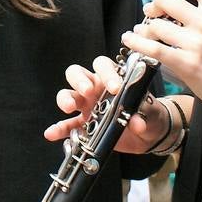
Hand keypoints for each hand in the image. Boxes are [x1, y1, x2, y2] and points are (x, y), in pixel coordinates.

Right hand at [42, 57, 169, 154]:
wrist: (149, 135)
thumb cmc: (148, 114)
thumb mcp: (149, 112)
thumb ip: (142, 115)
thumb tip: (137, 123)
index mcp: (112, 79)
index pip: (103, 66)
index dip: (106, 73)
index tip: (115, 87)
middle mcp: (95, 89)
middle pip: (77, 74)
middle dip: (79, 80)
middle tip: (88, 91)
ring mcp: (87, 107)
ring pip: (68, 95)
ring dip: (66, 99)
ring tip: (70, 108)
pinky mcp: (84, 126)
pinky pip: (68, 125)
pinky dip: (59, 129)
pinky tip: (52, 133)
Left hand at [124, 0, 201, 121]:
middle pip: (165, 0)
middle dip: (153, 5)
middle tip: (151, 13)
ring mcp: (196, 43)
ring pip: (156, 25)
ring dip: (144, 28)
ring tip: (143, 31)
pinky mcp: (186, 63)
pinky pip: (153, 48)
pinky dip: (136, 42)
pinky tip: (129, 39)